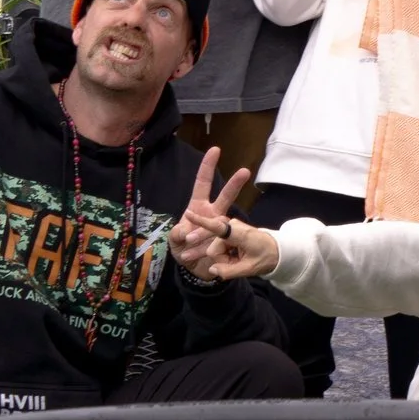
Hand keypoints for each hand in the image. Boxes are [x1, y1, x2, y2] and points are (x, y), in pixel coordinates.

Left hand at [167, 146, 275, 279]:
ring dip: (203, 234)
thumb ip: (176, 235)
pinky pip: (218, 245)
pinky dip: (203, 251)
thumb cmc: (182, 247)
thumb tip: (184, 231)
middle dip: (234, 184)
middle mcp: (213, 214)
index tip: (215, 149)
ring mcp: (221, 229)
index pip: (202, 183)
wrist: (193, 269)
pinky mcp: (225, 244)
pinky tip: (192, 255)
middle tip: (245, 171)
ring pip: (221, 225)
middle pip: (225, 196)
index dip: (207, 167)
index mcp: (198, 207)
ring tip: (188, 243)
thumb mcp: (174, 241)